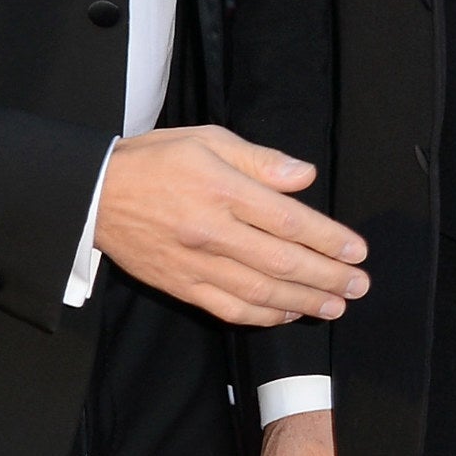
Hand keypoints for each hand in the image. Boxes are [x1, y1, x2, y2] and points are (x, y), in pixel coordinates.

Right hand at [94, 125, 368, 326]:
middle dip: (329, 277)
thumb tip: (304, 176)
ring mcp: (197, 264)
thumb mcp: (208, 138)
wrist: (96, 195)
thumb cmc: (155, 160)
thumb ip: (260, 160)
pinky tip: (288, 313)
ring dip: (305, 302)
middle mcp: (213, 232)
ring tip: (336, 306)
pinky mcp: (183, 287)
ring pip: (262, 294)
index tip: (356, 250)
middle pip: (283, 263)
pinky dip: (265, 316)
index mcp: (222, 190)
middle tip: (359, 286)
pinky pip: (231, 309)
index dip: (329, 240)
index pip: (289, 221)